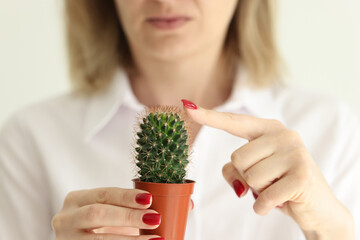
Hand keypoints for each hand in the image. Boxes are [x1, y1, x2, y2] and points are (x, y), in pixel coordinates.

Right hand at [52, 187, 171, 239]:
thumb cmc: (101, 225)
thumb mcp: (114, 213)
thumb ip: (142, 206)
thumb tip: (188, 204)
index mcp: (77, 199)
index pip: (103, 194)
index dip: (126, 196)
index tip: (149, 200)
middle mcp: (66, 218)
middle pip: (97, 214)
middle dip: (128, 216)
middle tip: (155, 219)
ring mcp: (67, 239)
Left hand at [182, 101, 353, 239]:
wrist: (318, 206)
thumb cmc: (280, 184)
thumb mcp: (255, 171)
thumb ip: (236, 169)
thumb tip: (235, 181)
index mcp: (270, 129)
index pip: (234, 122)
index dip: (209, 116)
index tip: (187, 106)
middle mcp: (284, 135)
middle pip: (237, 158)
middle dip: (246, 177)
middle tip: (268, 181)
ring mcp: (295, 153)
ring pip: (249, 178)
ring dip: (258, 192)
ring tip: (276, 189)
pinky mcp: (302, 175)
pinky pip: (264, 197)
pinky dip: (264, 207)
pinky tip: (279, 204)